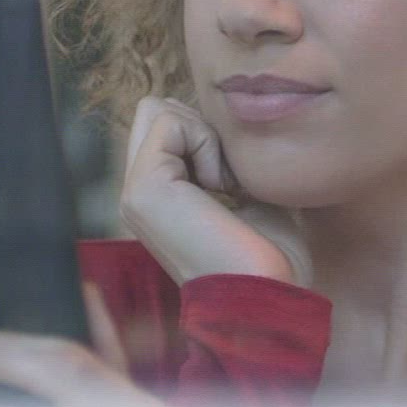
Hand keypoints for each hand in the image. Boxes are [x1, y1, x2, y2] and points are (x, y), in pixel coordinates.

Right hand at [120, 96, 309, 286]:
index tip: (237, 180)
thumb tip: (229, 120)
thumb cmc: (271, 257)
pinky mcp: (142, 188)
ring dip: (205, 135)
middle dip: (201, 126)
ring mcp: (134, 192)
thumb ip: (229, 159)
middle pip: (154, 110)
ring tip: (227, 185)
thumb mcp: (251, 195)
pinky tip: (222, 188)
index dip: (208, 132)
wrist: (269, 296)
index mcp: (158, 199)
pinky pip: (168, 122)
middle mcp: (138, 195)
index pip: (167, 124)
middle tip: (230, 177)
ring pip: (157, 109)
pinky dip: (206, 143)